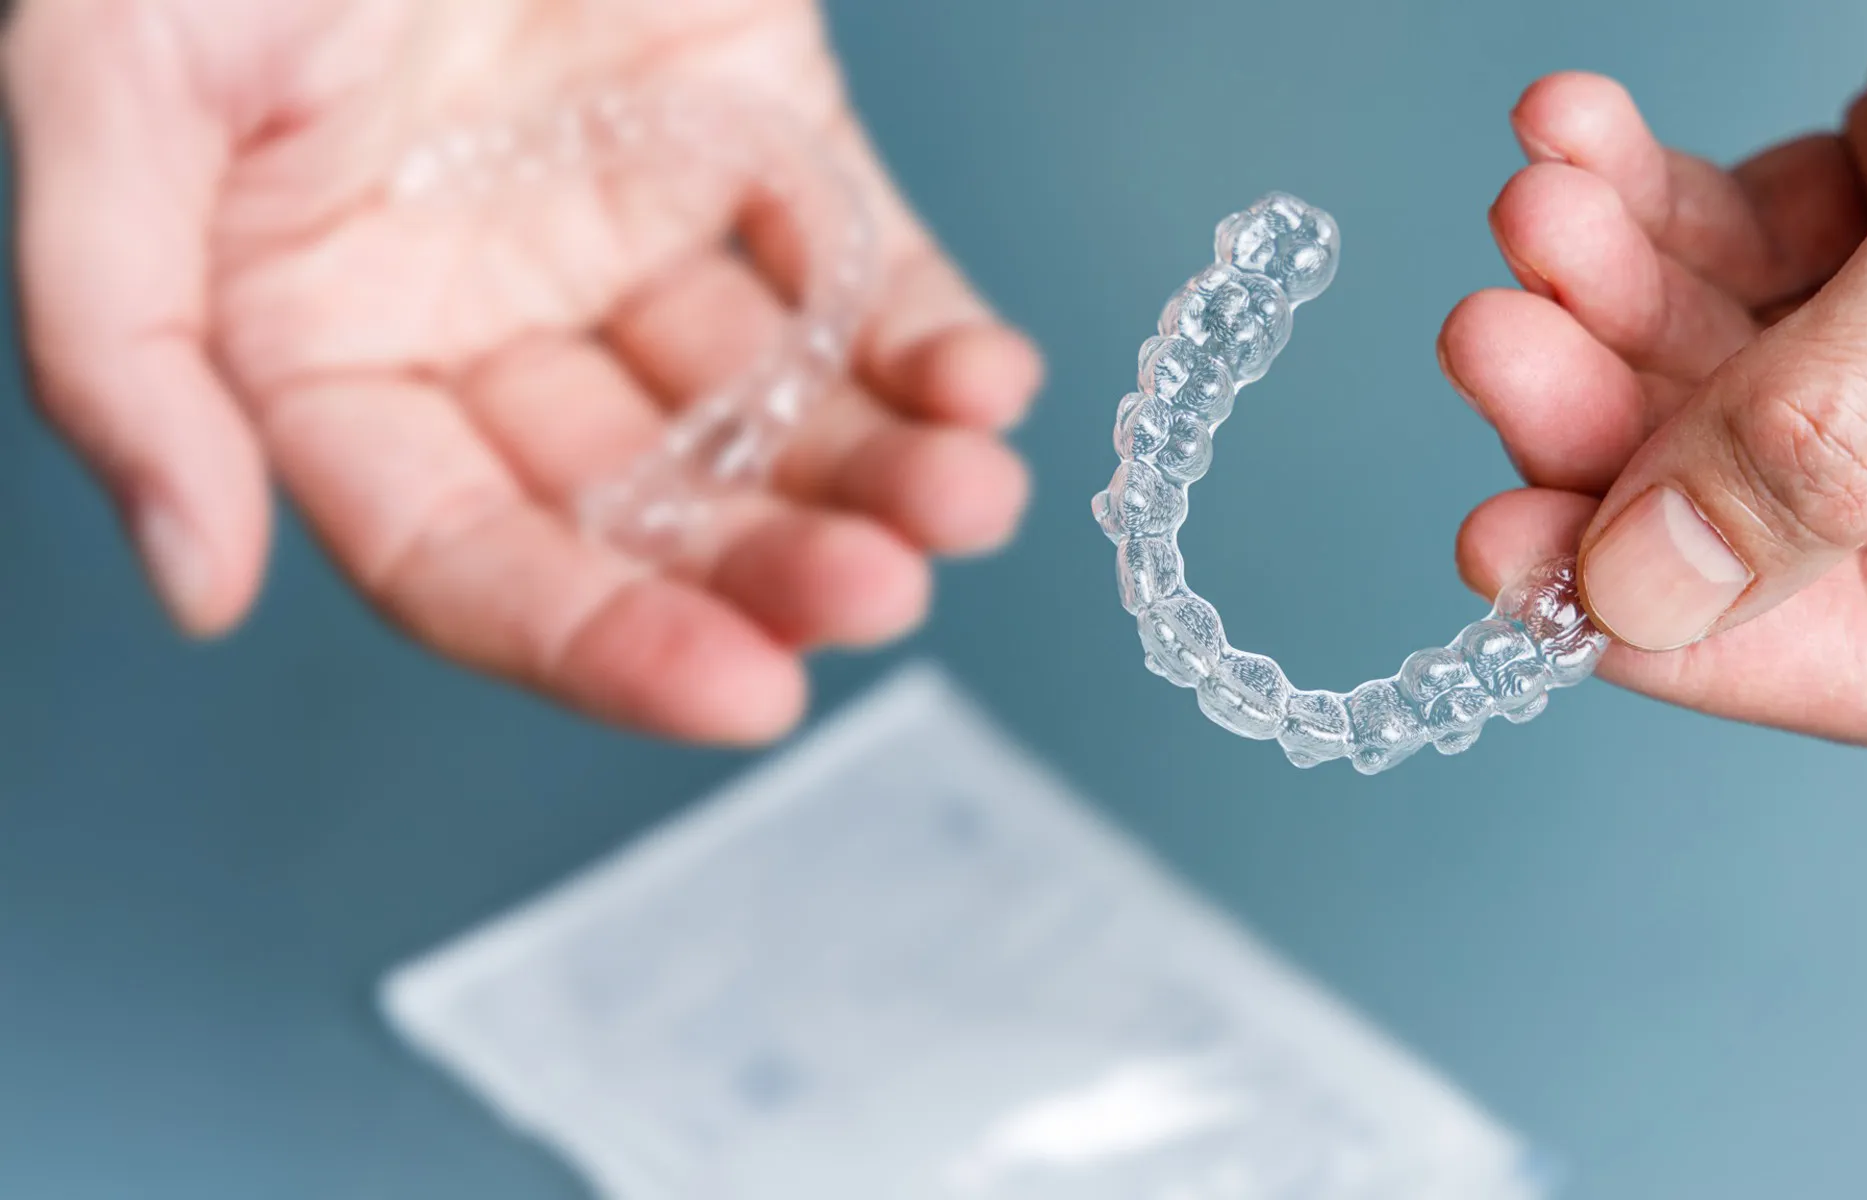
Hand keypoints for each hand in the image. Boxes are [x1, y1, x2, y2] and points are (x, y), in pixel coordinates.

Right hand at [4, 0, 1040, 743]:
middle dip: (769, 565)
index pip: (468, 554)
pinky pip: (855, 267)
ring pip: (767, 408)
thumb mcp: (122, 94)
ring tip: (972, 500)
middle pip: (643, 506)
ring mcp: (630, 229)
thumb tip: (193, 583)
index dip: (600, 640)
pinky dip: (930, 334)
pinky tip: (988, 385)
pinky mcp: (757, 134)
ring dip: (880, 471)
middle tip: (881, 597)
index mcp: (327, 348)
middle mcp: (487, 319)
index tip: (746, 696)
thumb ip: (124, 344)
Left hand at [1439, 10, 1866, 745]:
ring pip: (1737, 358)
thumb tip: (1646, 599)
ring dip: (1609, 285)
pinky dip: (1650, 191)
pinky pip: (1755, 229)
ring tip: (1538, 202)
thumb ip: (1830, 440)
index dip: (1689, 629)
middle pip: (1770, 500)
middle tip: (1490, 339)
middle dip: (1607, 416)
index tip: (1511, 564)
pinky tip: (1571, 131)